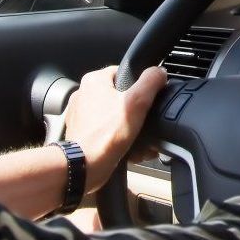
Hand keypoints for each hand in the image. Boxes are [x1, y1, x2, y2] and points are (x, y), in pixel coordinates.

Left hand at [60, 64, 166, 186]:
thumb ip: (151, 82)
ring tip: (136, 138)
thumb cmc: (106, 135)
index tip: (147, 100)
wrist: (83, 167)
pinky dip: (115, 138)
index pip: (123, 72)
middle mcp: (83, 94)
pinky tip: (126, 148)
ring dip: (126, 126)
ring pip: (111, 115)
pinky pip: (103, 131)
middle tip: (143, 122)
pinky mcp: (80, 133)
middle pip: (118, 96)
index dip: (139, 85)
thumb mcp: (137, 102)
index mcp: (94, 80)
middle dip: (133, 111)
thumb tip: (159, 72)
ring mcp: (79, 115)